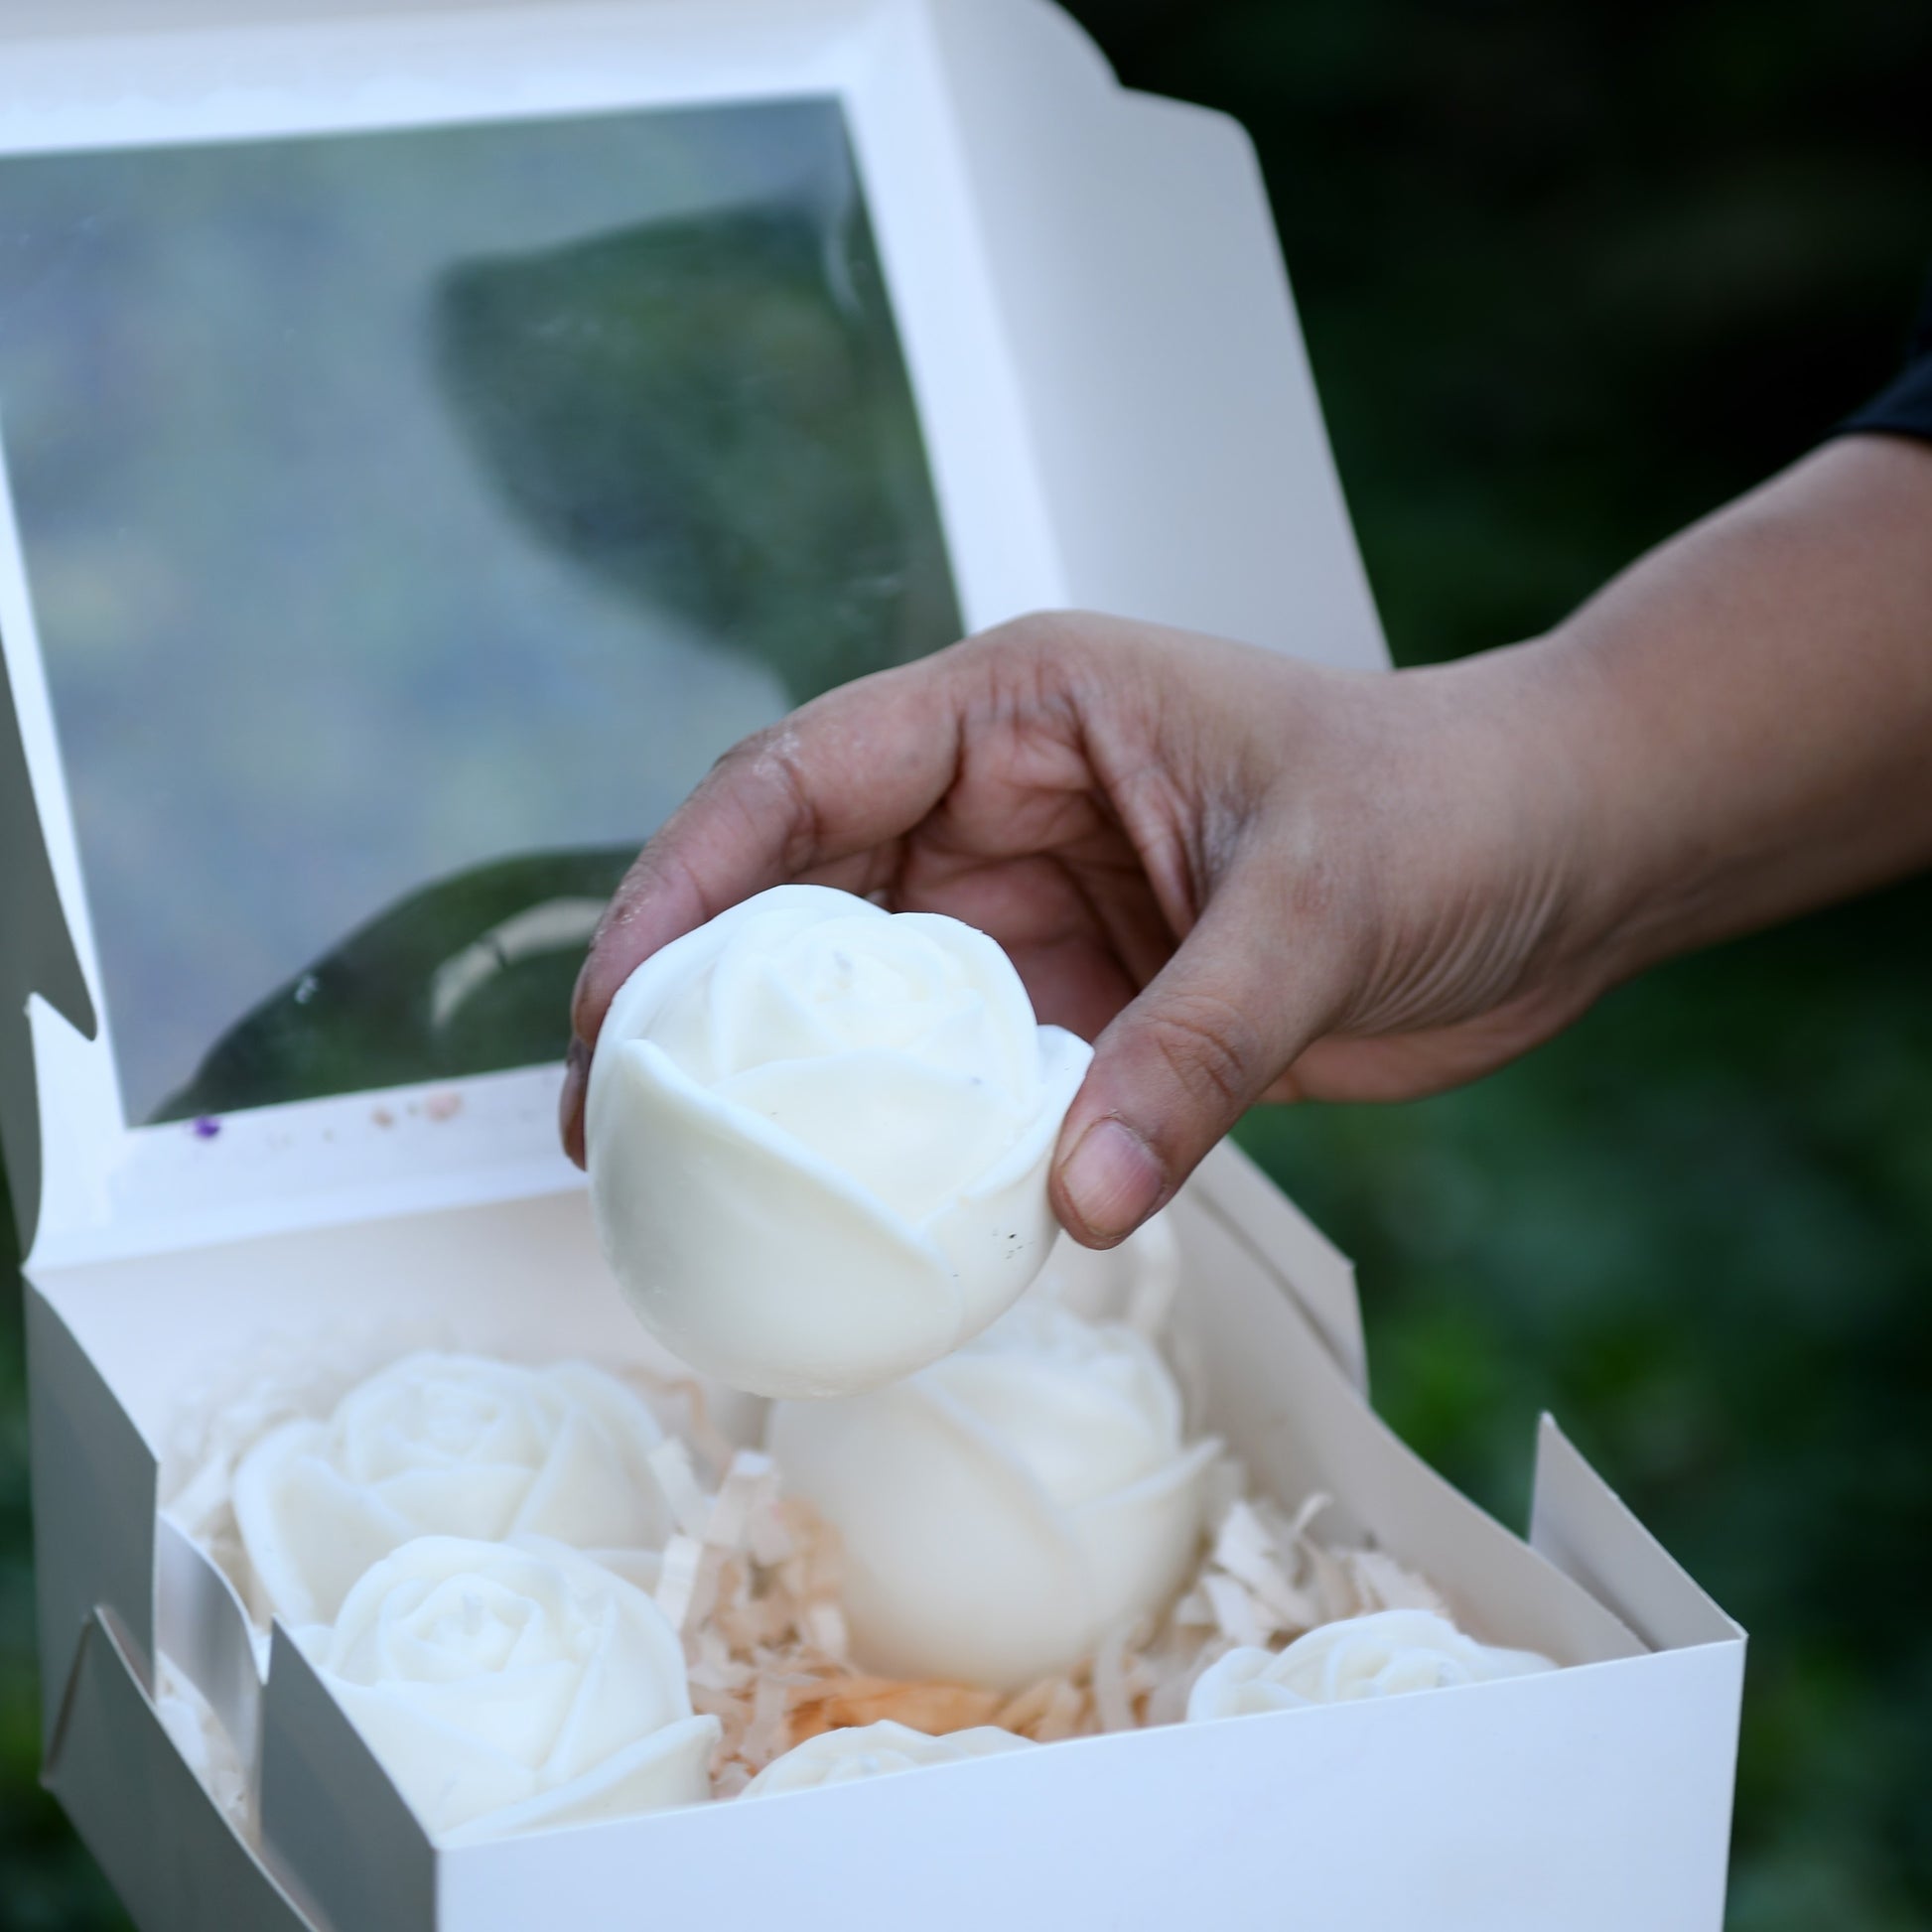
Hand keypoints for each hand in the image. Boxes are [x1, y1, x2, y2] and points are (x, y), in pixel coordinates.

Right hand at [559, 612, 1617, 1244]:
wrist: (1556, 861)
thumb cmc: (1447, 813)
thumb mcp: (1318, 911)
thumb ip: (1192, 1052)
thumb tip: (1070, 1208)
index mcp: (1017, 708)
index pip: (795, 780)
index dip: (679, 890)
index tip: (612, 1015)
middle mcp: (998, 799)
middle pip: (790, 893)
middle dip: (691, 999)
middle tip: (612, 1134)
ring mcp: (1035, 906)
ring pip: (862, 996)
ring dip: (790, 1082)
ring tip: (699, 1191)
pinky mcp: (1082, 1001)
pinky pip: (961, 1076)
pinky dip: (910, 1143)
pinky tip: (867, 1219)